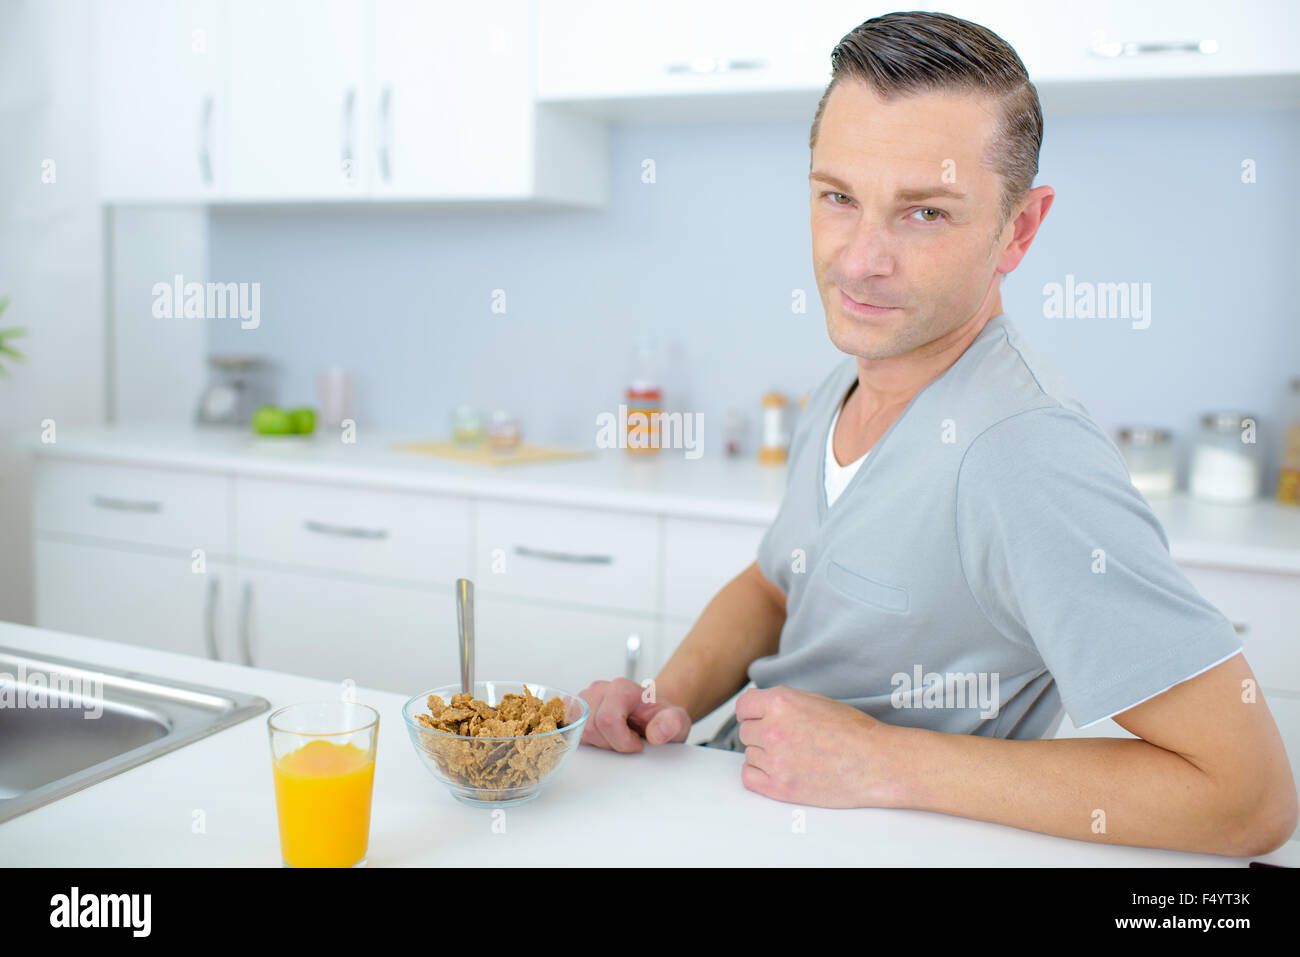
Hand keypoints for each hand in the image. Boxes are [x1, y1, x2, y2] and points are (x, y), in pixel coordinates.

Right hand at [578, 677, 690, 751]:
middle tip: (628, 740)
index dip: (622, 741)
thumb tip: (657, 733)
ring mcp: (585, 699)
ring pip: (579, 732)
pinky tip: (605, 736)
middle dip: (611, 743)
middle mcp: (600, 689)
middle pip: (591, 728)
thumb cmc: (661, 717)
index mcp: (621, 688)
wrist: (653, 712)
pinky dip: (588, 740)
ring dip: (599, 742)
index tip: (638, 743)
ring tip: (618, 736)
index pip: (607, 720)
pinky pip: (571, 731)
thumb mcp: (677, 721)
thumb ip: (672, 724)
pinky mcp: (576, 710)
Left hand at [735, 685, 897, 807]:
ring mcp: (775, 760)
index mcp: (782, 703)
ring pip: (750, 754)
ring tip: (793, 756)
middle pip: (746, 732)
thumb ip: (783, 704)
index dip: (753, 713)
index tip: (759, 719)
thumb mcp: (815, 701)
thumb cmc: (854, 733)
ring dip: (764, 755)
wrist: (876, 763)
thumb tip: (761, 710)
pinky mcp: (780, 787)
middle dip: (761, 734)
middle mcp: (773, 729)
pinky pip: (749, 777)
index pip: (743, 706)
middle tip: (786, 740)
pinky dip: (759, 774)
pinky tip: (779, 771)